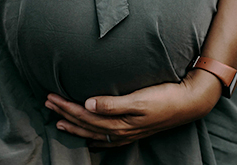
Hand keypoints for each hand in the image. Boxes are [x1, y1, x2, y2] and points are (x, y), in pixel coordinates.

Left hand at [44, 68, 222, 147]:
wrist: (189, 103)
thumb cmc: (164, 97)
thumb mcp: (139, 98)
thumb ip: (113, 103)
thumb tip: (88, 104)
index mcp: (119, 122)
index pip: (84, 115)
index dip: (66, 107)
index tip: (50, 97)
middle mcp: (121, 131)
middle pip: (85, 124)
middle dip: (64, 114)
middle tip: (47, 103)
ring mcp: (127, 133)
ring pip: (93, 132)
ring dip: (74, 125)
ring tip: (58, 120)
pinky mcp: (134, 131)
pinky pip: (107, 139)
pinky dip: (93, 138)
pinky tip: (89, 138)